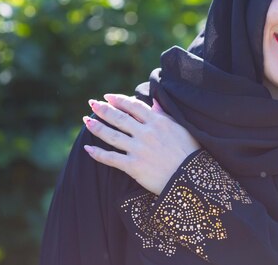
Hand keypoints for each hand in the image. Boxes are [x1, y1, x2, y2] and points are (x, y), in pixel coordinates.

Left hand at [83, 93, 200, 194]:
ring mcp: (138, 149)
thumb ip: (165, 115)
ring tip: (86, 121)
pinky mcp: (133, 166)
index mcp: (158, 122)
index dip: (119, 100)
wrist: (191, 179)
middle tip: (91, 104)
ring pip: (112, 136)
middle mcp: (146, 133)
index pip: (133, 106)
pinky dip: (97, 153)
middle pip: (119, 118)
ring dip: (96, 128)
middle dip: (103, 110)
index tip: (107, 97)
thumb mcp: (181, 128)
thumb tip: (155, 103)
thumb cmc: (190, 152)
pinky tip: (87, 148)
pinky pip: (111, 158)